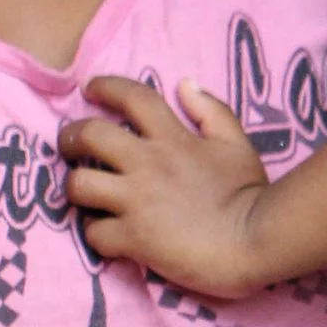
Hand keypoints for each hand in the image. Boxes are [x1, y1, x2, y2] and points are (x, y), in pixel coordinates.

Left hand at [63, 76, 272, 297]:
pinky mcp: (133, 238)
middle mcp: (147, 164)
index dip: (106, 87)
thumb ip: (212, 112)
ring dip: (75, 188)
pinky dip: (95, 233)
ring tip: (83, 194)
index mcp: (173, 138)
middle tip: (69, 146)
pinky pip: (93, 233)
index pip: (132, 97)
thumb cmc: (251, 194)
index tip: (91, 88)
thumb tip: (185, 84)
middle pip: (88, 136)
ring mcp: (137, 201)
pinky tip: (105, 234)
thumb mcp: (237, 144)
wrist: (257, 242)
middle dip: (69, 137)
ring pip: (79, 185)